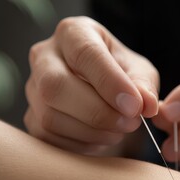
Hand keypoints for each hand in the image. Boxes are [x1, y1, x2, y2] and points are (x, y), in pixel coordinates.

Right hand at [25, 17, 158, 154]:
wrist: (103, 90)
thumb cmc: (121, 74)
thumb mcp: (139, 71)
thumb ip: (144, 85)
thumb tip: (147, 105)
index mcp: (73, 33)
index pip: (85, 54)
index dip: (110, 82)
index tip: (135, 106)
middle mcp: (44, 56)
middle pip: (56, 87)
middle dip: (99, 113)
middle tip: (131, 123)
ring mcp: (33, 88)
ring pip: (51, 117)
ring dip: (93, 132)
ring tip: (119, 130)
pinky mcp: (32, 117)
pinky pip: (50, 138)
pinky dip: (82, 144)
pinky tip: (102, 137)